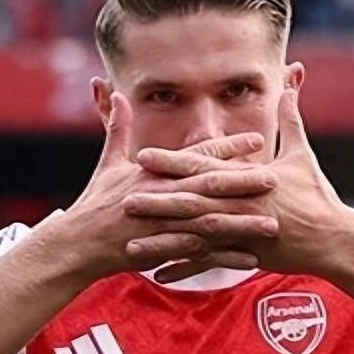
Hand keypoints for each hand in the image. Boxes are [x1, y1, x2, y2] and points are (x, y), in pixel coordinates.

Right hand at [52, 92, 281, 280]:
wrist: (78, 243)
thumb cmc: (95, 204)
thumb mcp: (108, 163)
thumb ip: (117, 129)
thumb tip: (116, 94)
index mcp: (153, 173)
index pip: (196, 156)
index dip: (227, 148)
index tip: (256, 140)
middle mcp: (161, 196)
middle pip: (209, 187)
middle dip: (243, 182)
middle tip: (274, 179)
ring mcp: (163, 225)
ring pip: (210, 223)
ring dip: (242, 224)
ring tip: (271, 223)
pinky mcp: (162, 250)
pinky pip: (199, 255)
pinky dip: (224, 257)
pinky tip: (250, 259)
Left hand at [126, 89, 350, 282]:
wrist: (334, 239)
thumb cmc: (318, 197)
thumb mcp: (303, 155)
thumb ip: (291, 120)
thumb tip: (291, 83)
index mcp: (249, 179)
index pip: (204, 168)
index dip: (172, 162)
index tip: (143, 156)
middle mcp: (241, 206)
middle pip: (192, 204)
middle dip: (157, 202)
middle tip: (124, 201)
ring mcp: (242, 234)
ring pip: (195, 238)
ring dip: (163, 242)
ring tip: (132, 245)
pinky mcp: (246, 256)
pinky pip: (209, 265)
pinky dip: (184, 269)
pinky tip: (159, 274)